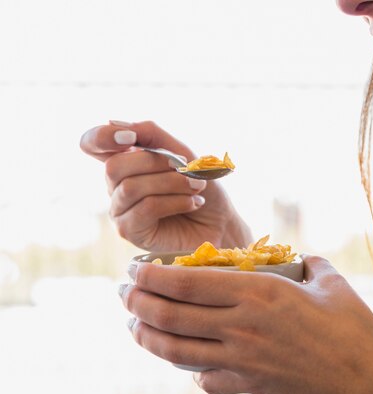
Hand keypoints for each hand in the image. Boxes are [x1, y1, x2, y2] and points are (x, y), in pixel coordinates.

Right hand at [80, 121, 250, 250]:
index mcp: (125, 161)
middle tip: (187, 168)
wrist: (222, 222)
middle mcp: (116, 185)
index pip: (92, 143)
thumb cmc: (202, 187)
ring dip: (172, 183)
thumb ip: (151, 135)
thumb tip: (114, 122)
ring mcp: (120, 210)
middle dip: (155, 163)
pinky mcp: (130, 231)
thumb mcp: (182, 153)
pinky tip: (193, 204)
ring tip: (198, 187)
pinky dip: (175, 202)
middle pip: (113, 166)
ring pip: (131, 188)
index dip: (102, 136)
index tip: (131, 138)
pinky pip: (145, 208)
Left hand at [119, 256, 372, 393]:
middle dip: (139, 303)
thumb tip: (302, 256)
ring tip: (135, 326)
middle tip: (124, 295)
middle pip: (172, 315)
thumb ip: (308, 262)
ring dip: (149, 338)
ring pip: (177, 351)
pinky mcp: (250, 384)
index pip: (188, 282)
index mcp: (259, 292)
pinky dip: (190, 370)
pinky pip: (206, 378)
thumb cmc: (353, 325)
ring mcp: (242, 359)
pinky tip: (186, 363)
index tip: (135, 270)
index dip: (153, 275)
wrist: (366, 377)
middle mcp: (242, 325)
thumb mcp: (330, 281)